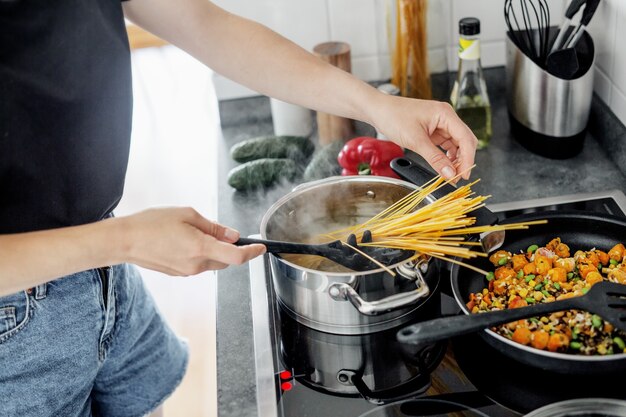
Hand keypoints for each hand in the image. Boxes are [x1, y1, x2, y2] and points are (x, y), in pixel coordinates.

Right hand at [116, 207, 265, 274]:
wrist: (124, 241)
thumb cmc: (152, 223)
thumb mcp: (187, 215)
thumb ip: (213, 227)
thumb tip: (232, 235)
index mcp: (200, 248)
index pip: (236, 256)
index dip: (252, 253)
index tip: (261, 247)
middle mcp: (196, 265)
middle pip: (226, 260)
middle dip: (229, 247)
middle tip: (219, 231)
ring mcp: (187, 272)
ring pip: (212, 262)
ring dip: (213, 250)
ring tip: (192, 232)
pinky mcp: (179, 274)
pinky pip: (198, 264)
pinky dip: (200, 254)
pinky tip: (183, 241)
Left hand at [370, 93, 477, 180]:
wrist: (378, 110)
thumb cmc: (394, 117)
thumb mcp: (415, 140)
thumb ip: (435, 158)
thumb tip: (449, 174)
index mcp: (445, 114)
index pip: (466, 138)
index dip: (468, 158)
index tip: (464, 175)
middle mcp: (446, 117)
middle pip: (464, 141)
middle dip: (463, 160)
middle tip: (457, 178)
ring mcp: (440, 124)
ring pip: (456, 145)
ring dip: (455, 160)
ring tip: (450, 175)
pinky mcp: (433, 131)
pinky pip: (445, 145)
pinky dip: (446, 156)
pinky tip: (444, 166)